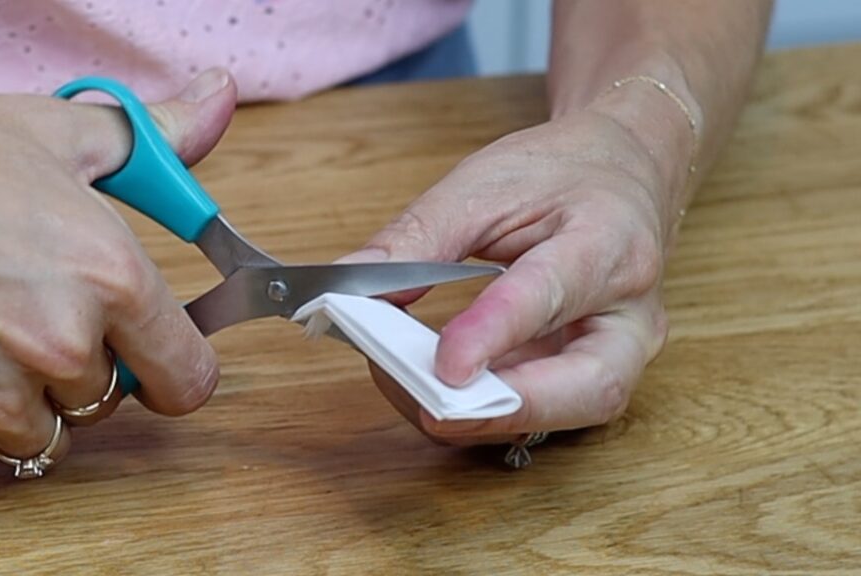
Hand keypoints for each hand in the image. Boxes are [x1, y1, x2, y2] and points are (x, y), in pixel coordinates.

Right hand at [0, 69, 235, 460]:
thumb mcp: (60, 134)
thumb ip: (160, 137)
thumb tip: (217, 101)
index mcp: (110, 278)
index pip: (189, 379)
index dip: (178, 366)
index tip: (161, 354)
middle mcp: (60, 345)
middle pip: (114, 397)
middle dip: (94, 361)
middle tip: (48, 305)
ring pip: (51, 425)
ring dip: (36, 391)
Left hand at [344, 105, 682, 445]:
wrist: (621, 174)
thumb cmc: (558, 175)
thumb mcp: (484, 183)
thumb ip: (420, 236)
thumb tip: (352, 282)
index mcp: (608, 241)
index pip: (551, 294)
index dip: (495, 333)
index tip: (445, 362)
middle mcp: (629, 313)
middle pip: (595, 387)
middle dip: (512, 408)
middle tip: (434, 407)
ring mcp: (618, 353)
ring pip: (571, 413)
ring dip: (486, 417)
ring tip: (409, 388)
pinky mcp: (592, 376)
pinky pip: (542, 410)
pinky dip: (483, 411)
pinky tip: (430, 389)